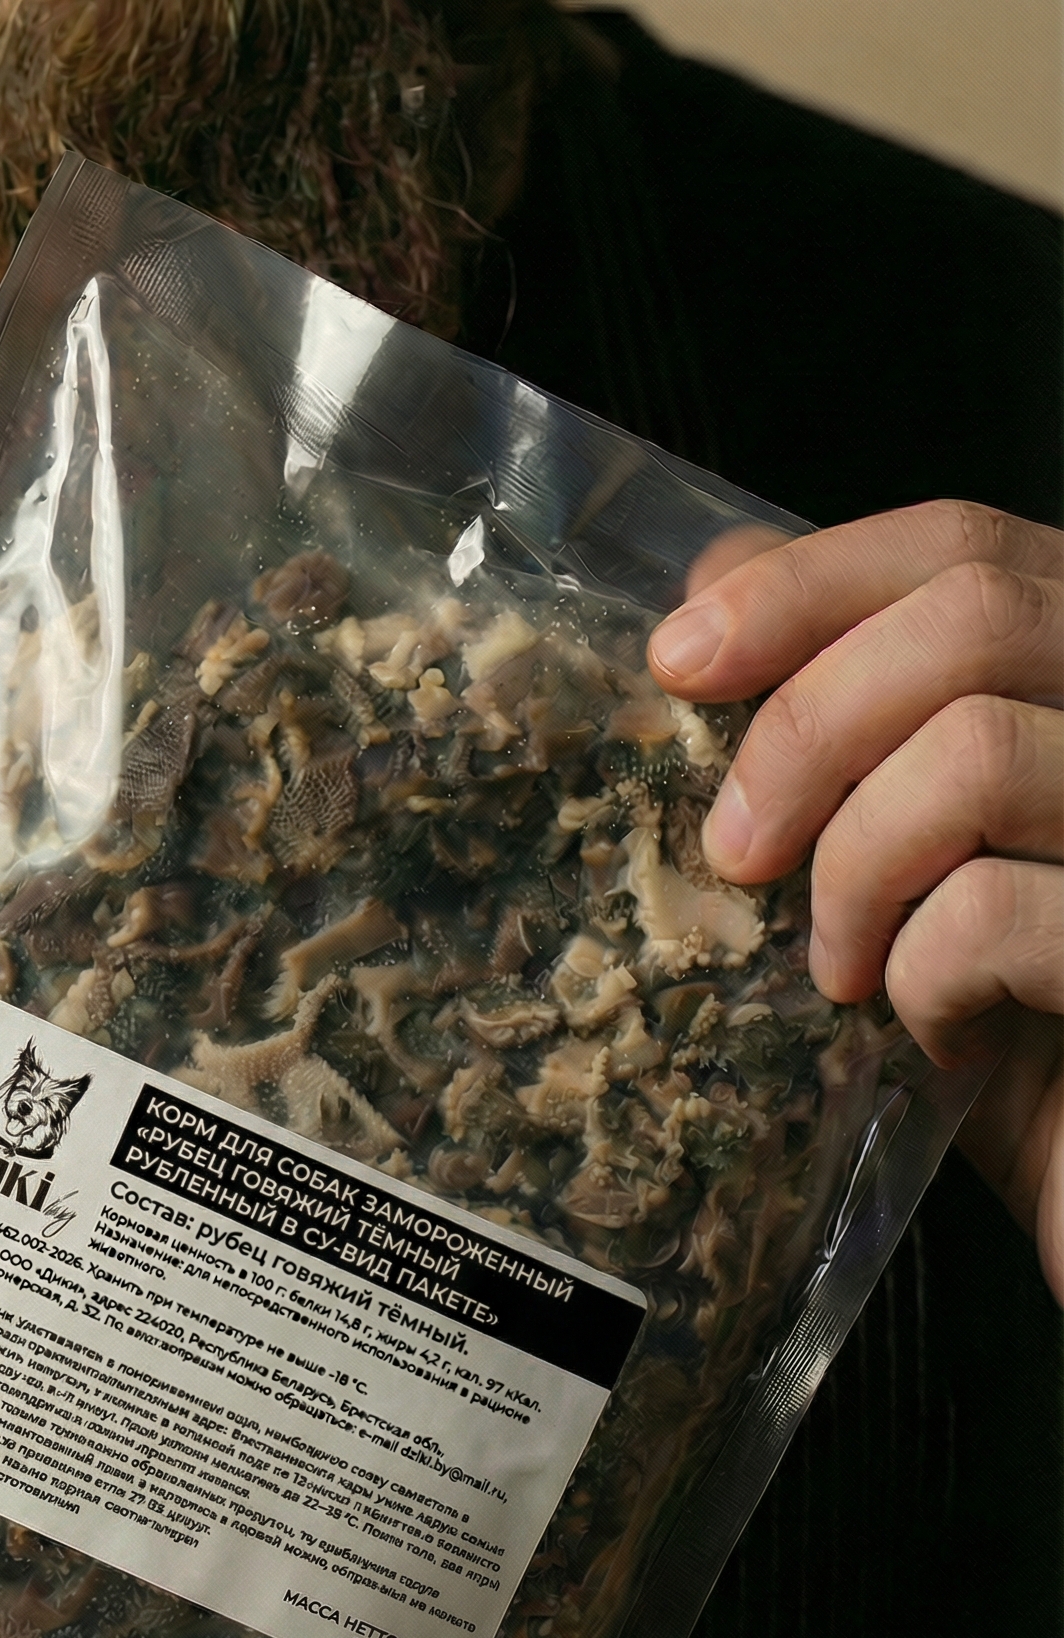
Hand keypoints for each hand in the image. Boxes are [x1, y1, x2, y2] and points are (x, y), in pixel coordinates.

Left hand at [649, 500, 1063, 1299]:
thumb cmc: (1015, 1036)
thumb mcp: (911, 874)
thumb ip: (847, 732)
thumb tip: (709, 595)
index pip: (963, 544)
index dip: (806, 584)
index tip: (678, 660)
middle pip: (973, 614)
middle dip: (808, 728)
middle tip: (736, 853)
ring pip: (980, 749)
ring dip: (859, 866)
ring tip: (839, 969)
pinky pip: (996, 909)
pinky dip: (924, 978)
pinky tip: (928, 1037)